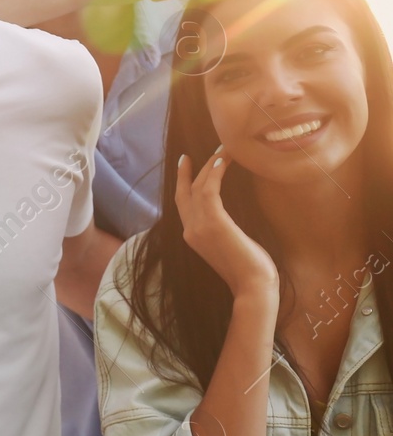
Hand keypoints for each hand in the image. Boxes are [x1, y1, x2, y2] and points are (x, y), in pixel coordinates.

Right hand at [175, 148, 277, 296]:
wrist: (252, 286)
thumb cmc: (249, 270)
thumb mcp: (231, 246)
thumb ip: (224, 230)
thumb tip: (231, 218)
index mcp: (192, 236)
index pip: (183, 204)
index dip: (183, 183)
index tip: (186, 165)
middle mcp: (190, 230)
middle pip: (185, 193)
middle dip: (188, 172)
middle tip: (191, 154)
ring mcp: (198, 226)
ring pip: (197, 187)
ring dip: (209, 166)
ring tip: (222, 150)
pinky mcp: (213, 222)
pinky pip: (209, 190)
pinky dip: (214, 172)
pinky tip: (223, 161)